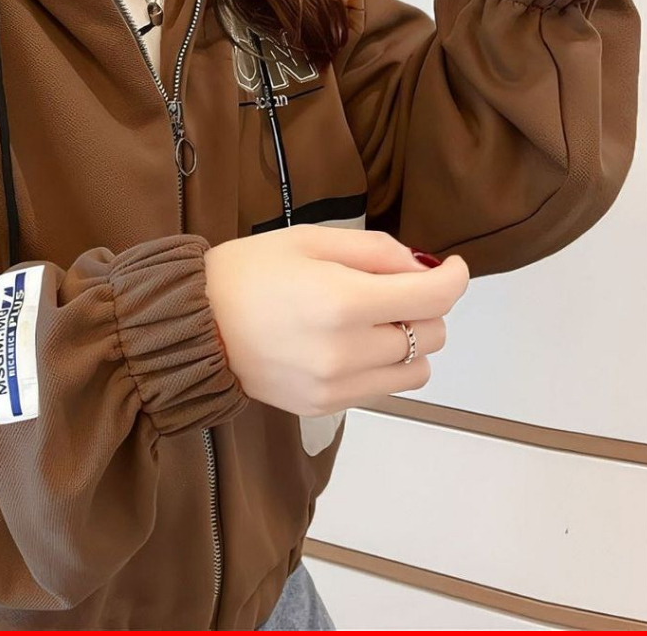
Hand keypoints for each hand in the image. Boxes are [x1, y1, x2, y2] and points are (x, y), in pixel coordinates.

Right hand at [202, 226, 468, 415]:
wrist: (193, 323)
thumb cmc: (248, 271)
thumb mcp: (309, 239)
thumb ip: (374, 250)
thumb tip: (423, 269)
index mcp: (342, 300)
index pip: (434, 298)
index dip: (454, 278)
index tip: (450, 267)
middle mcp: (346, 351)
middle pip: (432, 334)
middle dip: (424, 307)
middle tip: (390, 289)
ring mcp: (335, 386)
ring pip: (416, 370)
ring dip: (408, 342)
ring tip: (371, 321)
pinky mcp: (323, 407)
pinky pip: (383, 390)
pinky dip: (381, 366)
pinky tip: (348, 345)